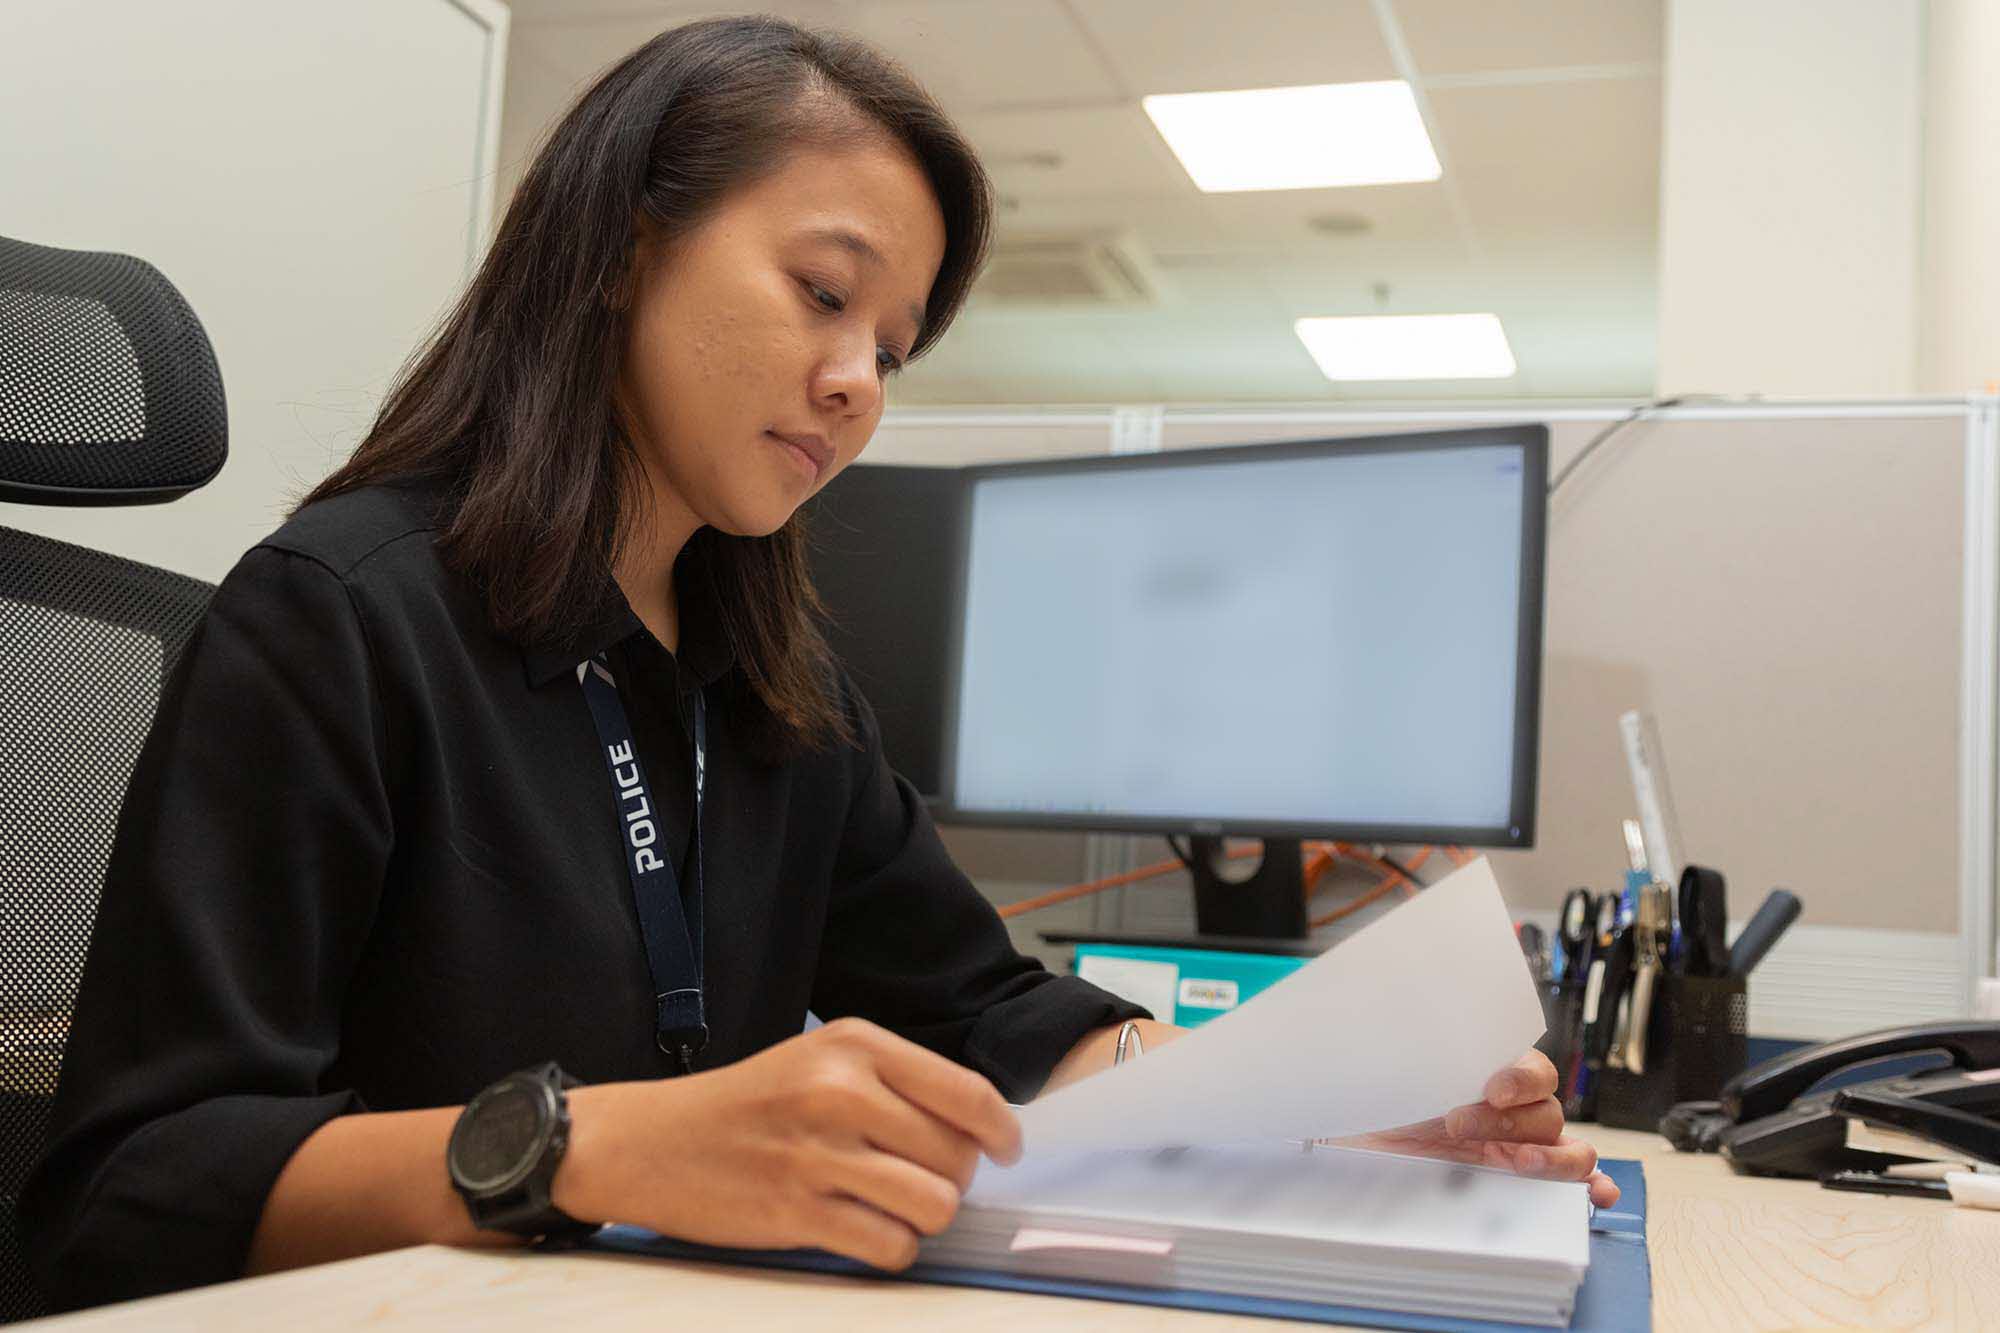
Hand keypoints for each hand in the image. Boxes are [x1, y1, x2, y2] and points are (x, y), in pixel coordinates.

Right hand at [554, 1017, 1021, 1270]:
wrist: (649, 1141)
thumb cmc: (743, 1104)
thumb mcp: (819, 1060)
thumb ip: (892, 1082)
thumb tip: (975, 1124)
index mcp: (855, 1046)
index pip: (967, 1092)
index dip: (1001, 1130)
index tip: (1004, 1148)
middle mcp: (842, 1093)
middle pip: (957, 1155)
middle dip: (953, 1178)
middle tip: (918, 1178)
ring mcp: (820, 1154)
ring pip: (935, 1204)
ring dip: (925, 1216)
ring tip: (895, 1207)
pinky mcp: (798, 1212)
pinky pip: (890, 1246)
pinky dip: (891, 1248)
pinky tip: (865, 1231)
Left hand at [1326, 1051, 1619, 1207]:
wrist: (1358, 1145)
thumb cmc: (1383, 1099)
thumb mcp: (1400, 1073)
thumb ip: (1422, 1057)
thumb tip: (1405, 1027)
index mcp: (1497, 1075)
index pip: (1537, 1071)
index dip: (1520, 1080)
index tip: (1491, 1089)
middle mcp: (1517, 1112)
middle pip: (1546, 1114)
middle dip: (1504, 1122)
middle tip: (1456, 1124)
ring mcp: (1523, 1149)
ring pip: (1570, 1150)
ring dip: (1550, 1158)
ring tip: (1517, 1164)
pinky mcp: (1519, 1186)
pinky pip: (1572, 1186)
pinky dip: (1590, 1189)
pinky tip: (1596, 1196)